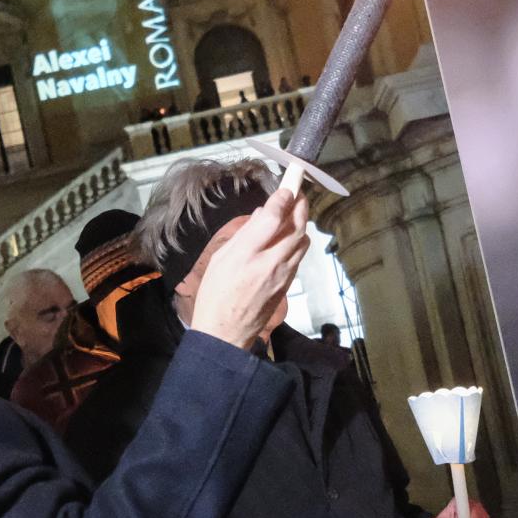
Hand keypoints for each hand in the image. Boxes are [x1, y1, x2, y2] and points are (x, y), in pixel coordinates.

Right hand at [187, 181, 309, 346]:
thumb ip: (243, 235)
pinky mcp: (288, 285)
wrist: (225, 333)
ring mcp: (282, 275)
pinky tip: (289, 236)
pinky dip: (298, 241)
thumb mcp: (220, 259)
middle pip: (296, 226)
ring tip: (295, 211)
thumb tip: (261, 215)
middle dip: (300, 205)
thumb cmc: (215, 295)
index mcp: (246, 253)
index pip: (273, 217)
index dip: (284, 197)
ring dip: (302, 223)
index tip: (289, 184)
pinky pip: (299, 256)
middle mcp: (269, 262)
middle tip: (299, 191)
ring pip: (302, 241)